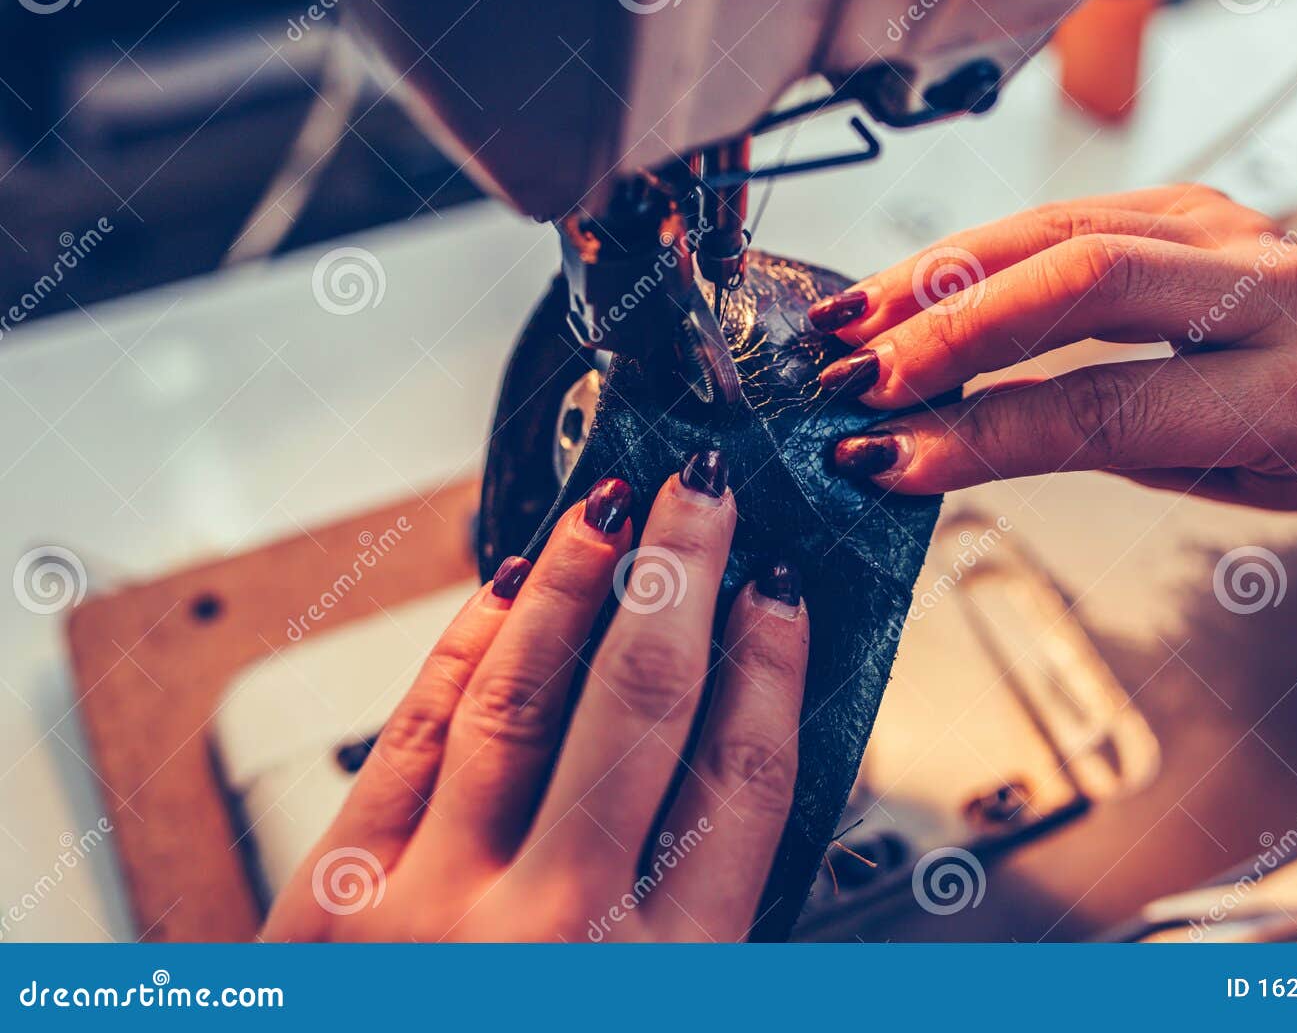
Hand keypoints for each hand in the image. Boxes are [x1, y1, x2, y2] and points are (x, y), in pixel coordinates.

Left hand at [261, 452, 807, 942]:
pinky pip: (413, 734)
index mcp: (664, 978)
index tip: (785, 589)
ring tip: (612, 504)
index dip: (772, 666)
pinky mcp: (335, 893)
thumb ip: (705, 912)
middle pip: (642, 708)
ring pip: (521, 695)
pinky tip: (504, 589)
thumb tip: (742, 766)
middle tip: (707, 492)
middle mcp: (553, 935)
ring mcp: (431, 907)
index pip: (741, 782)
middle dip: (683, 577)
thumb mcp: (672, 1008)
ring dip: (574, 582)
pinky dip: (464, 648)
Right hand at [812, 185, 1296, 512]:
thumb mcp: (1213, 477)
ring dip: (937, 281)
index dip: (982, 432)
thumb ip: (1089, 442)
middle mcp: (1266, 286)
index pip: (1106, 405)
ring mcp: (1225, 224)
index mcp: (1290, 390)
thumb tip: (934, 440)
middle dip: (950, 332)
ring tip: (850, 331)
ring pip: (1056, 231)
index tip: (885, 458)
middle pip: (1081, 283)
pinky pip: (1058, 214)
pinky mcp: (1186, 196)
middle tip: (854, 383)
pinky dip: (969, 253)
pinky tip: (903, 288)